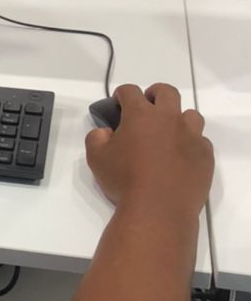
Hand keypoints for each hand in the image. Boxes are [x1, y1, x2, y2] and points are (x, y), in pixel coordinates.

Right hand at [85, 83, 213, 221]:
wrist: (158, 208)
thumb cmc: (124, 180)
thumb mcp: (96, 158)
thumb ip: (96, 138)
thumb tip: (104, 132)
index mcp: (140, 115)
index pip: (130, 91)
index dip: (122, 94)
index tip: (118, 103)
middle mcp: (168, 119)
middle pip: (166, 92)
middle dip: (155, 94)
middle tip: (147, 107)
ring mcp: (191, 136)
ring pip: (190, 115)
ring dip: (178, 118)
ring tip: (168, 134)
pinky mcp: (204, 155)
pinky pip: (201, 141)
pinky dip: (190, 144)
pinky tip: (181, 157)